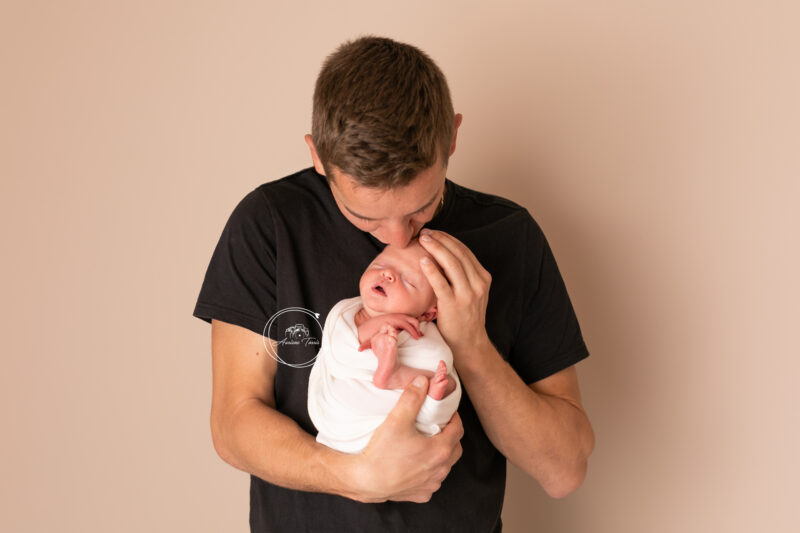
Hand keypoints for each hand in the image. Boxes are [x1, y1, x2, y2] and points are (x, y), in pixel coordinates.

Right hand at [351, 375, 463, 502]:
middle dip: (449, 435)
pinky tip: (416, 464)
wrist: (364, 481)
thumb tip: (422, 381)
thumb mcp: (397, 419)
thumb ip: (412, 397)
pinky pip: (431, 481)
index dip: (453, 418)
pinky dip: (428, 472)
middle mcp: (440, 470)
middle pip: (455, 448)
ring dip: (440, 454)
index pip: (458, 429)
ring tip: (426, 443)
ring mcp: (430, 485)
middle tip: (437, 425)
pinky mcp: (420, 495)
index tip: (445, 411)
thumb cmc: (381, 453)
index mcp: (440, 450)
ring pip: (444, 466)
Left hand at [358, 313, 422, 351]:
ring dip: (417, 327)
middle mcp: (396, 317)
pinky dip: (414, 325)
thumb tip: (359, 349)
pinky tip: (416, 333)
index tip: (417, 338)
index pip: (405, 324)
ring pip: (412, 319)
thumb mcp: (369, 339)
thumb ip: (365, 345)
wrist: (370, 326)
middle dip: (417, 329)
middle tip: (420, 338)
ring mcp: (398, 316)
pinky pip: (410, 319)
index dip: (412, 331)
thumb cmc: (372, 333)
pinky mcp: (399, 317)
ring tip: (419, 336)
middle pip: (411, 320)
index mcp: (391, 321)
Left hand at [418, 229, 491, 356]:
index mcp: (483, 277)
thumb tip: (440, 255)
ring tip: (422, 240)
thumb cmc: (465, 316)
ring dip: (436, 249)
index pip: (465, 251)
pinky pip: (442, 283)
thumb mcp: (470, 292)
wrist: (469, 343)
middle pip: (458, 254)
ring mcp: (467, 294)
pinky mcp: (454, 305)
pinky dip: (432, 270)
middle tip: (425, 232)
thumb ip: (461, 275)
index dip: (448, 239)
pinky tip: (423, 261)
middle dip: (441, 240)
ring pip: (452, 264)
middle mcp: (478, 283)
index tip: (434, 232)